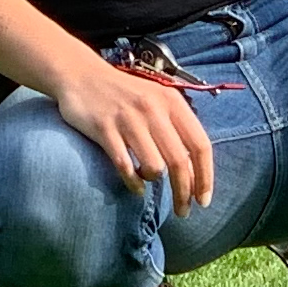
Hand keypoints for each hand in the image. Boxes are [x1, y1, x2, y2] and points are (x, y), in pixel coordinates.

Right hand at [52, 59, 216, 213]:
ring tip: (148, 181)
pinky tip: (135, 186)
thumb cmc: (125, 95)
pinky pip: (125, 166)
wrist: (82, 75)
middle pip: (179, 162)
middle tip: (182, 211)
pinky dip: (133, 182)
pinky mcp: (104, 128)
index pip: (200, 145)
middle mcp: (153, 109)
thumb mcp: (157, 101)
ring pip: (154, 166)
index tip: (203, 201)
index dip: (205, 177)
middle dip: (184, 193)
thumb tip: (195, 170)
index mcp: (172, 102)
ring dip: (154, 181)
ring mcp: (128, 118)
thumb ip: (176, 129)